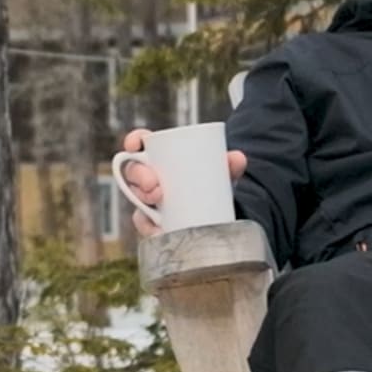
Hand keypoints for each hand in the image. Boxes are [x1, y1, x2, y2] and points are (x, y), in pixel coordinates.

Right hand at [121, 127, 247, 237]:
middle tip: (157, 187)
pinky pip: (145, 225)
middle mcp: (147, 178)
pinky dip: (151, 228)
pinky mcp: (152, 223)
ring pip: (136, 199)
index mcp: (158, 158)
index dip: (133, 141)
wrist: (216, 213)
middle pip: (133, 172)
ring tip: (159, 203)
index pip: (139, 143)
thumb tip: (238, 158)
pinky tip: (158, 230)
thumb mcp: (221, 173)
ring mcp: (147, 201)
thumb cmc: (210, 184)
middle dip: (139, 177)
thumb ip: (230, 166)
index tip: (135, 144)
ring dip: (143, 201)